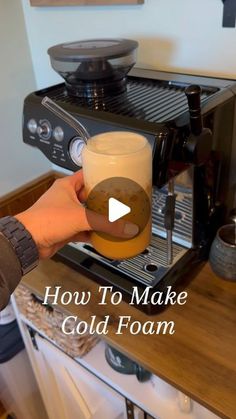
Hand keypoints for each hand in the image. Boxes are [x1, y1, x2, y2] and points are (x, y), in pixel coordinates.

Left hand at [15, 171, 138, 258]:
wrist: (30, 240)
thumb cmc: (45, 220)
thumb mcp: (81, 217)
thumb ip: (106, 223)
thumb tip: (126, 227)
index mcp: (67, 186)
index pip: (87, 175)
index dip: (100, 176)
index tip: (114, 177)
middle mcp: (66, 198)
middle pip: (89, 196)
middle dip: (103, 200)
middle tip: (119, 200)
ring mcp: (65, 214)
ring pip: (87, 214)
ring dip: (99, 218)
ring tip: (114, 217)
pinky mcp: (65, 229)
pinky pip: (83, 229)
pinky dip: (93, 233)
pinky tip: (103, 235)